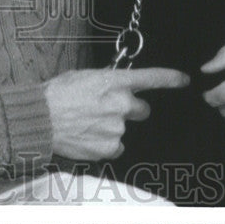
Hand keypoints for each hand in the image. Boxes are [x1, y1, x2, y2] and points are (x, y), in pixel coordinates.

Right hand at [44, 68, 189, 160]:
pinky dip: (104, 143)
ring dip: (111, 126)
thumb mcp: (84, 76)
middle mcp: (121, 104)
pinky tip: (87, 136)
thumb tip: (115, 84)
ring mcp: (117, 128)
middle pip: (142, 109)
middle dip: (129, 110)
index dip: (171, 78)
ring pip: (124, 128)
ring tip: (87, 122)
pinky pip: (115, 146)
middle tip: (106, 109)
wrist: (40, 118)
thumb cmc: (57, 94)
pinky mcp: (110, 147)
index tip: (184, 80)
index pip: (152, 78)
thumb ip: (107, 80)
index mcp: (115, 81)